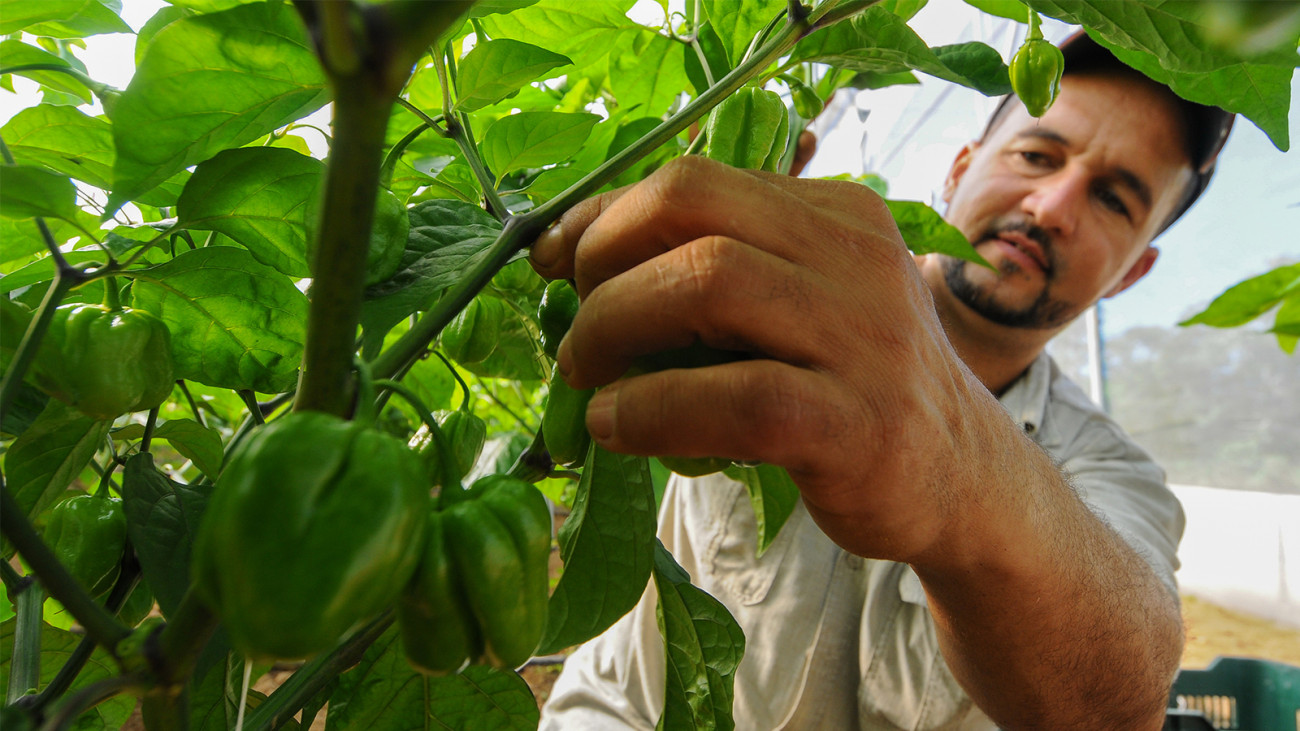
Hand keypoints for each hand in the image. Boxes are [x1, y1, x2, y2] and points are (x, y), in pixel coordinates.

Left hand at [530, 156, 995, 561]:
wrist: (960, 479)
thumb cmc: (848, 388)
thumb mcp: (796, 305)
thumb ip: (713, 270)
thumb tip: (570, 255)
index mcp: (834, 214)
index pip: (693, 179)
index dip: (603, 216)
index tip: (552, 259)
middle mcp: (855, 257)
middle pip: (691, 207)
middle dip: (602, 261)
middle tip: (576, 330)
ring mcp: (864, 337)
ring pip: (707, 282)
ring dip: (612, 327)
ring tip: (586, 377)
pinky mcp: (858, 424)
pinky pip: (734, 398)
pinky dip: (651, 408)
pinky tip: (616, 427)